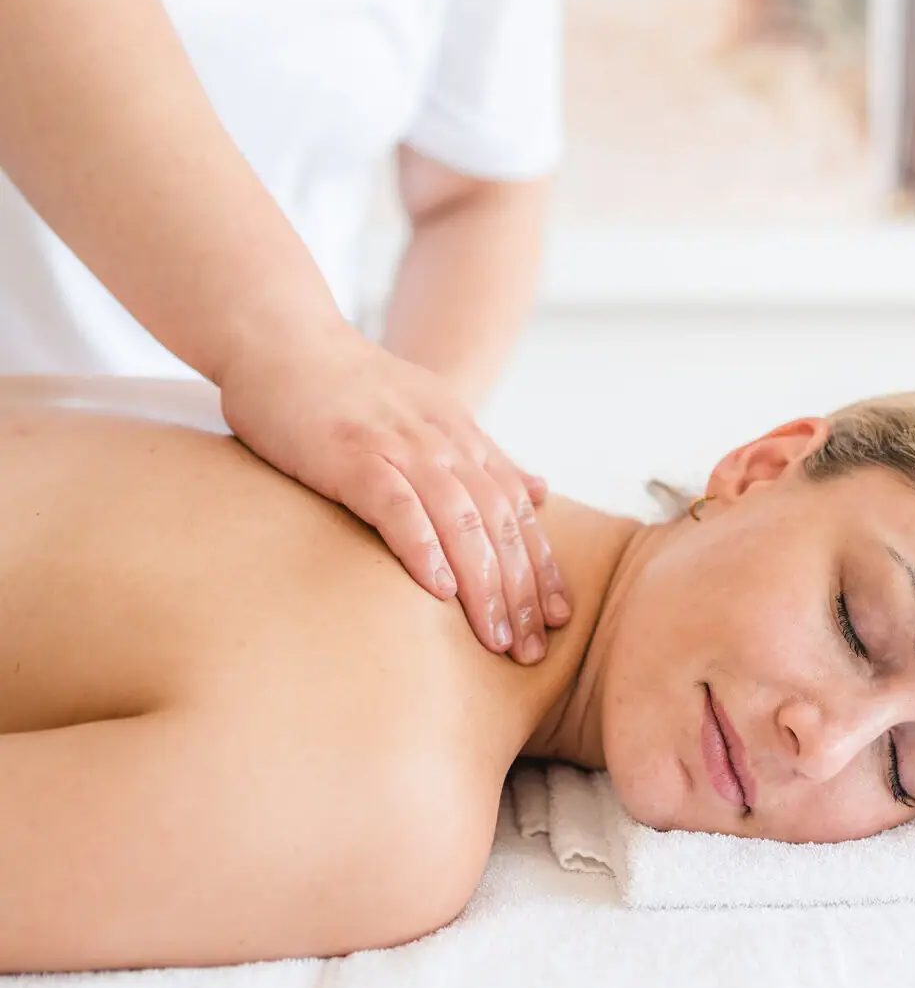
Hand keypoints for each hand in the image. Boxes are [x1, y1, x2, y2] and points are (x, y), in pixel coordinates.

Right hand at [217, 323, 569, 662]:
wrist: (282, 336)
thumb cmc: (349, 387)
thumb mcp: (432, 413)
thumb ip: (483, 457)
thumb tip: (540, 492)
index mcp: (463, 437)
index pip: (517, 510)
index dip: (541, 565)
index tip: (558, 618)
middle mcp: (442, 442)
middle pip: (498, 523)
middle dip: (521, 590)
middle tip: (533, 650)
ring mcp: (398, 446)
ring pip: (460, 519)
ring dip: (484, 583)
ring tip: (498, 638)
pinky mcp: (352, 453)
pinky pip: (397, 504)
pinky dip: (422, 546)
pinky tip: (439, 590)